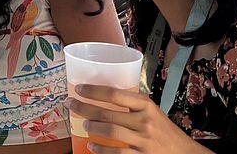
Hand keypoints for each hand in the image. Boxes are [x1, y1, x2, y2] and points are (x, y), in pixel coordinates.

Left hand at [67, 84, 209, 152]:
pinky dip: (101, 151)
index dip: (93, 91)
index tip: (79, 89)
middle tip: (71, 105)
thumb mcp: (151, 111)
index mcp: (146, 105)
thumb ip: (132, 104)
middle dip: (84, 109)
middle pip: (107, 114)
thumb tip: (100, 94)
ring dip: (92, 128)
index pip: (114, 94)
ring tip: (84, 126)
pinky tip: (92, 147)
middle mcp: (145, 122)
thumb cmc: (164, 130)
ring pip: (110, 133)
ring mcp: (144, 141)